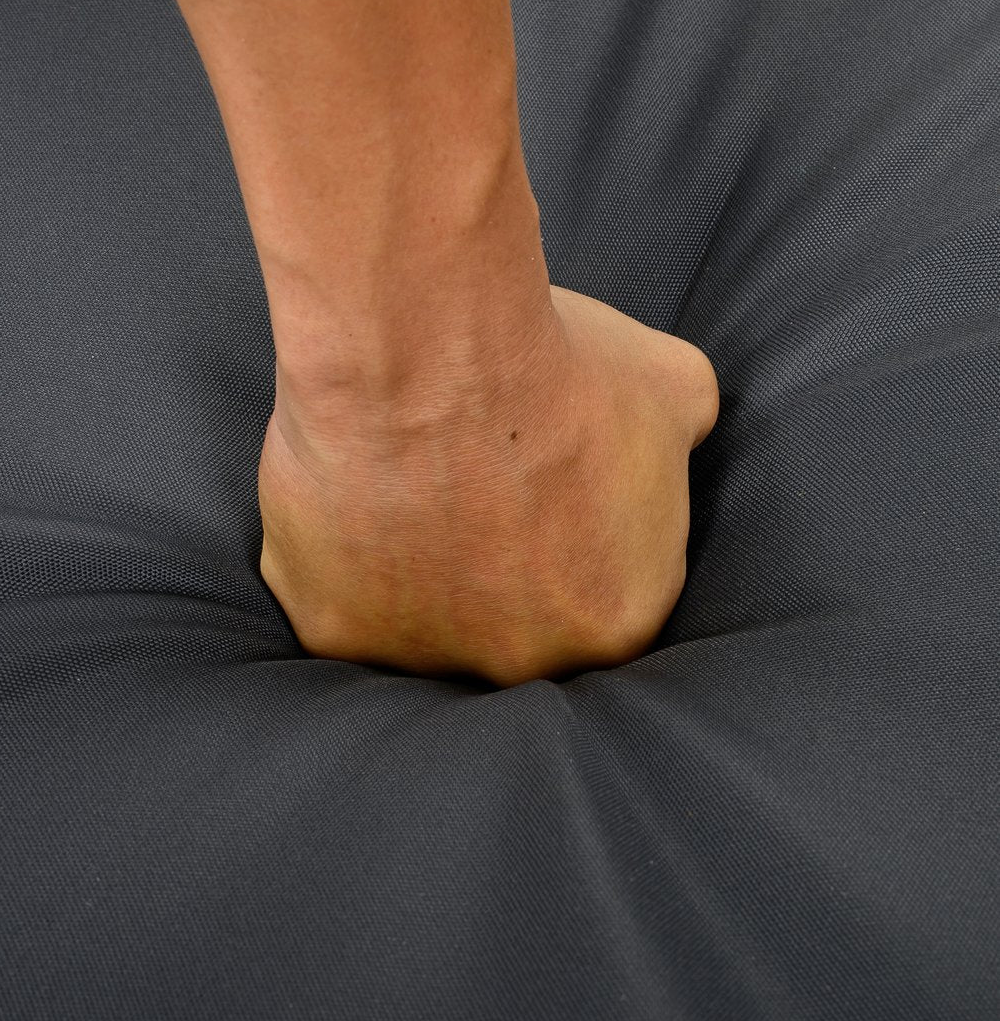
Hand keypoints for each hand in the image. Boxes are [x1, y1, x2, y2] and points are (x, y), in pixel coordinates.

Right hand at [256, 284, 718, 687]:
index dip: (569, 546)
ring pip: (424, 628)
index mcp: (618, 621)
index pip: (601, 604)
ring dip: (420, 575)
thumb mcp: (669, 388)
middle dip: (498, 571)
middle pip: (514, 629)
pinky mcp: (337, 636)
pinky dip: (342, 565)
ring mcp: (430, 660)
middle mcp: (529, 664)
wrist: (431, 356)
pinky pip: (341, 609)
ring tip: (408, 493)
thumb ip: (683, 438)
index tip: (538, 501)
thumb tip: (680, 437)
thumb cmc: (553, 371)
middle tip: (471, 497)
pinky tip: (349, 504)